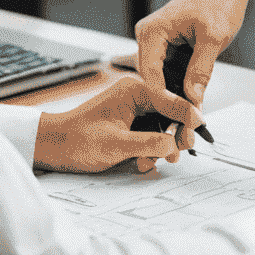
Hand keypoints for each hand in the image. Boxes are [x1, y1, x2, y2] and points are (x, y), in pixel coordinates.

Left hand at [33, 76, 192, 173]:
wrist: (54, 146)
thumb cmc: (79, 140)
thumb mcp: (117, 144)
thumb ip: (149, 143)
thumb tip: (174, 144)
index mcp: (134, 90)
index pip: (171, 99)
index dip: (187, 116)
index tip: (199, 131)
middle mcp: (136, 96)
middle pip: (169, 114)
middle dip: (173, 137)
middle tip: (176, 156)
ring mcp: (133, 110)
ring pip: (161, 128)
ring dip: (158, 149)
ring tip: (148, 164)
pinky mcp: (129, 124)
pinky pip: (149, 136)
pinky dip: (149, 151)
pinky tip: (140, 163)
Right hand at [134, 0, 254, 122]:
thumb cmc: (219, 0)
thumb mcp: (213, 36)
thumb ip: (201, 68)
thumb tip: (192, 99)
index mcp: (152, 32)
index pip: (151, 76)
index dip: (166, 101)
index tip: (184, 118)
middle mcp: (149, 38)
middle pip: (153, 81)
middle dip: (171, 104)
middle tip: (190, 127)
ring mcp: (157, 44)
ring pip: (161, 81)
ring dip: (176, 99)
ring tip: (192, 121)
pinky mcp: (168, 48)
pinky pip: (170, 73)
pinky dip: (181, 88)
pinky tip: (194, 104)